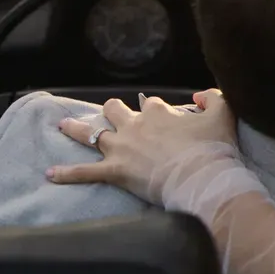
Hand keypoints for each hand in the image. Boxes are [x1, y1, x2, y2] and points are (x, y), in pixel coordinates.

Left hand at [49, 90, 235, 203]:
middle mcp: (135, 125)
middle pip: (115, 109)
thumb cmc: (213, 149)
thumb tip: (200, 95)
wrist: (202, 178)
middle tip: (111, 112)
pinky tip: (51, 174)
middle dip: (112, 109)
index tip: (160, 116)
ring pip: (92, 133)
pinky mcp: (115, 171)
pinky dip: (67, 173)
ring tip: (64, 125)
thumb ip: (214, 98)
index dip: (154, 109)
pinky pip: (85, 172)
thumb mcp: (224, 115)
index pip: (151, 104)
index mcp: (158, 113)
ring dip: (77, 129)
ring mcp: (122, 148)